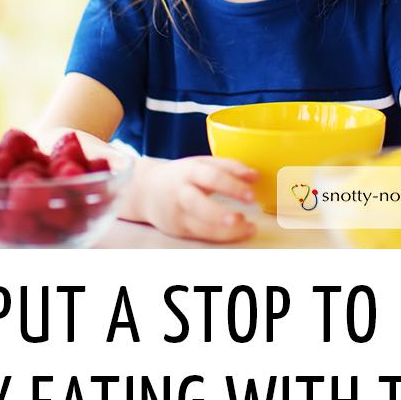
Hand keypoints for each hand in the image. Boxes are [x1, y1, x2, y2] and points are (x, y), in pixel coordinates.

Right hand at [134, 156, 257, 242]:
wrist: (144, 191)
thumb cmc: (180, 176)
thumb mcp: (201, 164)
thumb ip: (228, 167)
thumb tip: (256, 176)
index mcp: (189, 171)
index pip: (210, 176)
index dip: (232, 184)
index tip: (253, 190)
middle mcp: (181, 193)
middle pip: (198, 203)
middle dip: (220, 212)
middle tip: (243, 216)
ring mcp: (178, 214)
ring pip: (200, 225)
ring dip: (226, 230)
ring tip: (249, 228)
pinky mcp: (179, 230)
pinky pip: (202, 235)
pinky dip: (222, 235)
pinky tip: (240, 232)